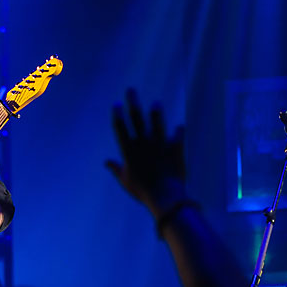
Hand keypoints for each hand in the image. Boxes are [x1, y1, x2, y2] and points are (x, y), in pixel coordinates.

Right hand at [106, 88, 187, 212]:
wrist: (164, 196)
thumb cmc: (142, 191)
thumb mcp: (125, 181)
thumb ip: (116, 169)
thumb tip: (107, 163)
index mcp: (129, 151)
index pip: (120, 128)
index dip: (118, 115)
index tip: (116, 104)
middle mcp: (143, 143)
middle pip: (137, 118)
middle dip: (133, 102)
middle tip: (130, 90)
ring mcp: (160, 144)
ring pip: (157, 123)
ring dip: (156, 113)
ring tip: (156, 103)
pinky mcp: (175, 149)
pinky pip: (178, 137)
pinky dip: (179, 132)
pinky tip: (180, 127)